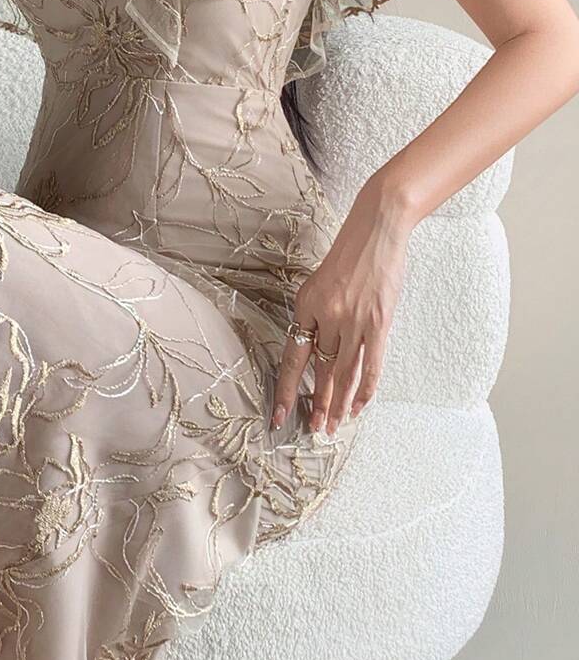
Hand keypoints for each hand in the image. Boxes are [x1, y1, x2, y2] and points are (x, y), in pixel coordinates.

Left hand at [271, 179, 414, 434]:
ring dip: (338, 403)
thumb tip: (316, 347)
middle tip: (314, 430)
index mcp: (305, 307)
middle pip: (319, 371)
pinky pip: (370, 364)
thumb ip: (315, 315)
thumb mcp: (318, 282)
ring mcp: (353, 321)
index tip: (280, 416)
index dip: (287, 390)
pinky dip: (365, 388)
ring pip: (342, 373)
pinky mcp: (379, 323)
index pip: (292, 359)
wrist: (376, 228)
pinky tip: (359, 406)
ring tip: (333, 427)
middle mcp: (326, 317)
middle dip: (317, 404)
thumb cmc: (348, 254)